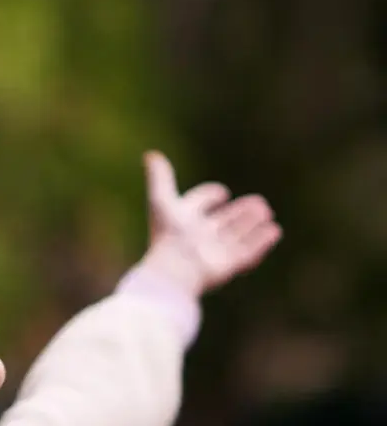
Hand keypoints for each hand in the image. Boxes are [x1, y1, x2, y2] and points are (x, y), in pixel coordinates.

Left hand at [140, 151, 281, 296]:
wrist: (174, 271)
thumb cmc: (167, 236)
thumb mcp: (162, 201)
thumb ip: (159, 178)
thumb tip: (150, 154)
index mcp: (181, 222)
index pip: (197, 205)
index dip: (208, 197)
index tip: (221, 193)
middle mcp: (198, 237)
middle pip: (222, 223)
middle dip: (240, 213)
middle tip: (259, 203)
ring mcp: (213, 253)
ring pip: (236, 236)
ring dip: (252, 225)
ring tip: (266, 212)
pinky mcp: (228, 266)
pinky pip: (247, 253)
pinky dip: (261, 242)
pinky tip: (274, 231)